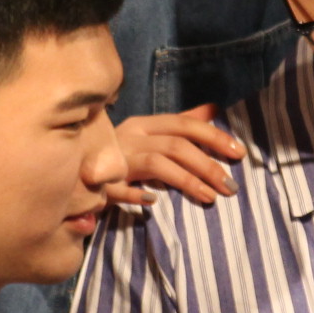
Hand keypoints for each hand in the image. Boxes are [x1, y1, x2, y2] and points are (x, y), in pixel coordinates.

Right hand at [104, 104, 246, 205]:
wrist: (74, 168)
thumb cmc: (119, 154)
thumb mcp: (150, 135)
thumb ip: (181, 124)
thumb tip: (213, 108)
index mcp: (144, 125)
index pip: (184, 124)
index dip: (214, 136)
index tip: (239, 153)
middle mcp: (130, 136)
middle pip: (175, 145)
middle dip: (207, 164)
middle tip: (231, 186)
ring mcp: (114, 158)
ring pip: (157, 164)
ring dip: (187, 180)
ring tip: (211, 197)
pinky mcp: (99, 181)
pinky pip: (118, 187)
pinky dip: (135, 195)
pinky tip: (153, 204)